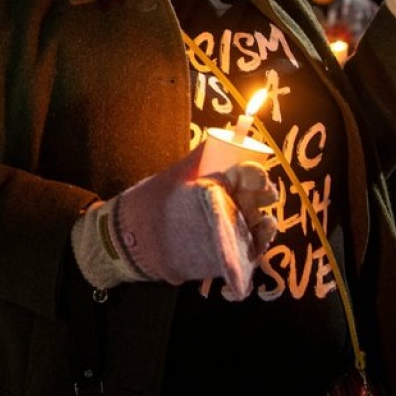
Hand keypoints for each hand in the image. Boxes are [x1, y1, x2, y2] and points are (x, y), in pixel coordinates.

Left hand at [70, 144, 277, 298]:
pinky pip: (247, 255)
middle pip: (257, 200)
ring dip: (265, 225)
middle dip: (265, 196)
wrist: (129, 238)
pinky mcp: (224, 257)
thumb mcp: (173, 178)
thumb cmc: (150, 203)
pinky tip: (257, 245)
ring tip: (264, 222)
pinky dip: (255, 252)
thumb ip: (194, 161)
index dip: (256, 175)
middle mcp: (227, 207)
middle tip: (266, 195)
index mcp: (217, 184)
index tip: (258, 176)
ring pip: (256, 228)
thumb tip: (216, 137)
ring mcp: (228, 232)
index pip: (247, 176)